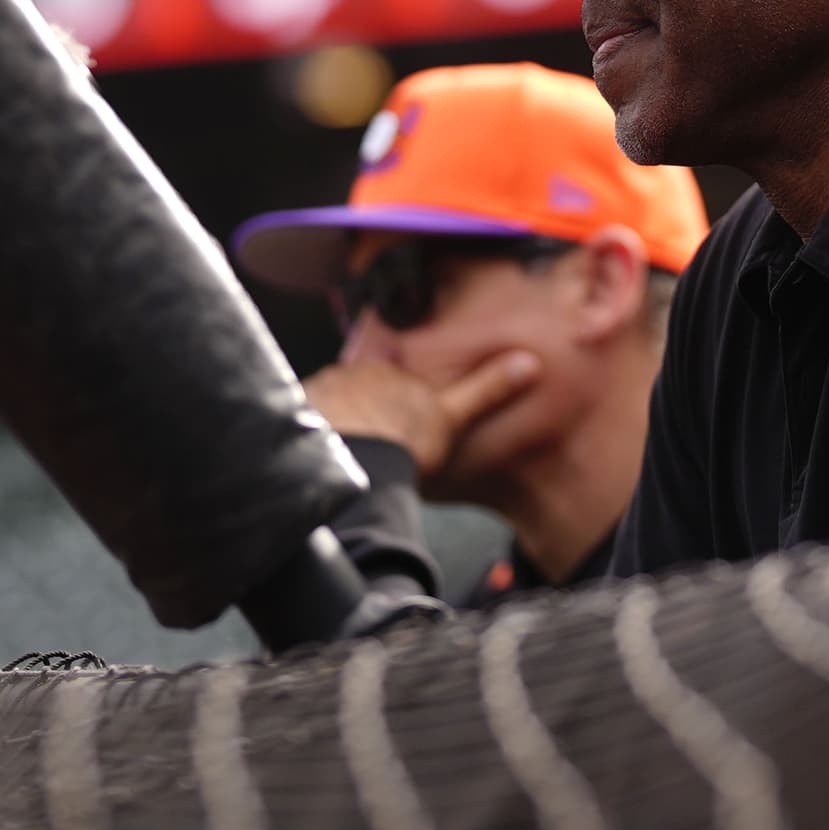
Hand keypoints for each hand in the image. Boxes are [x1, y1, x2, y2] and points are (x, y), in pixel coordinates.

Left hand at [303, 351, 540, 492]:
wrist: (360, 466)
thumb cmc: (408, 443)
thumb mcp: (455, 415)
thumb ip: (488, 389)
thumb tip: (530, 363)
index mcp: (387, 371)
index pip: (385, 377)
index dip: (389, 401)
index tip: (392, 424)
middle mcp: (349, 373)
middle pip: (352, 388)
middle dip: (357, 408)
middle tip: (367, 441)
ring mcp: (319, 394)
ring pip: (326, 404)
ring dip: (332, 422)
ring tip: (343, 454)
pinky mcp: (298, 417)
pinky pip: (302, 422)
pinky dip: (310, 437)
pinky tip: (320, 459)